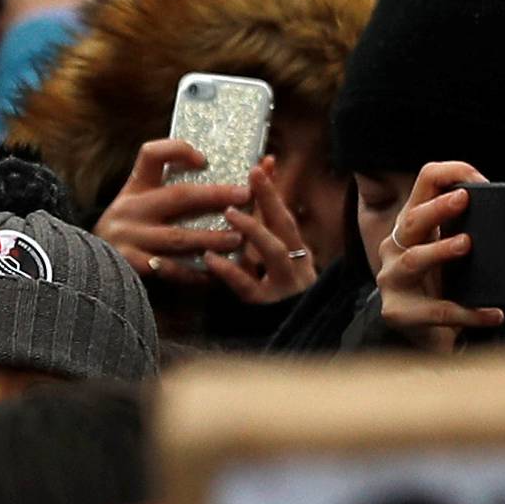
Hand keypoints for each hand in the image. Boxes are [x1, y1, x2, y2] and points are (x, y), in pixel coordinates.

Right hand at [96, 137, 248, 287]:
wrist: (82, 265)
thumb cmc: (123, 233)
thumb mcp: (134, 205)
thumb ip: (162, 194)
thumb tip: (207, 175)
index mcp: (133, 188)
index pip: (151, 155)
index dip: (179, 150)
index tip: (204, 159)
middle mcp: (130, 209)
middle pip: (178, 196)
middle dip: (216, 195)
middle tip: (245, 196)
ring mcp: (129, 238)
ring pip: (179, 237)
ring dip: (212, 238)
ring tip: (238, 239)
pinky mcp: (131, 265)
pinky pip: (171, 269)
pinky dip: (196, 272)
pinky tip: (217, 272)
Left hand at [202, 156, 319, 305]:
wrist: (290, 341)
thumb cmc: (269, 298)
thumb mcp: (265, 265)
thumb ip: (257, 236)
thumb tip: (242, 202)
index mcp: (294, 252)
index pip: (284, 214)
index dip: (273, 189)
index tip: (263, 162)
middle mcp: (295, 265)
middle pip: (285, 226)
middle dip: (270, 198)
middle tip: (251, 174)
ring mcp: (283, 286)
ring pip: (273, 252)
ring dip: (253, 229)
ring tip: (229, 212)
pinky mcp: (266, 307)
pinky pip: (247, 286)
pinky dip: (228, 270)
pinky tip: (209, 258)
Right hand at [374, 160, 502, 351]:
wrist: (420, 336)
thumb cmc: (440, 287)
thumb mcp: (448, 253)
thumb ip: (466, 231)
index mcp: (412, 225)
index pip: (424, 183)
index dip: (449, 174)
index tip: (478, 181)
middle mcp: (396, 247)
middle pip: (412, 219)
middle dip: (437, 207)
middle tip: (464, 199)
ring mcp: (392, 278)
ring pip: (414, 259)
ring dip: (440, 249)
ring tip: (466, 244)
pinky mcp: (398, 311)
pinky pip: (437, 311)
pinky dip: (469, 312)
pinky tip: (494, 314)